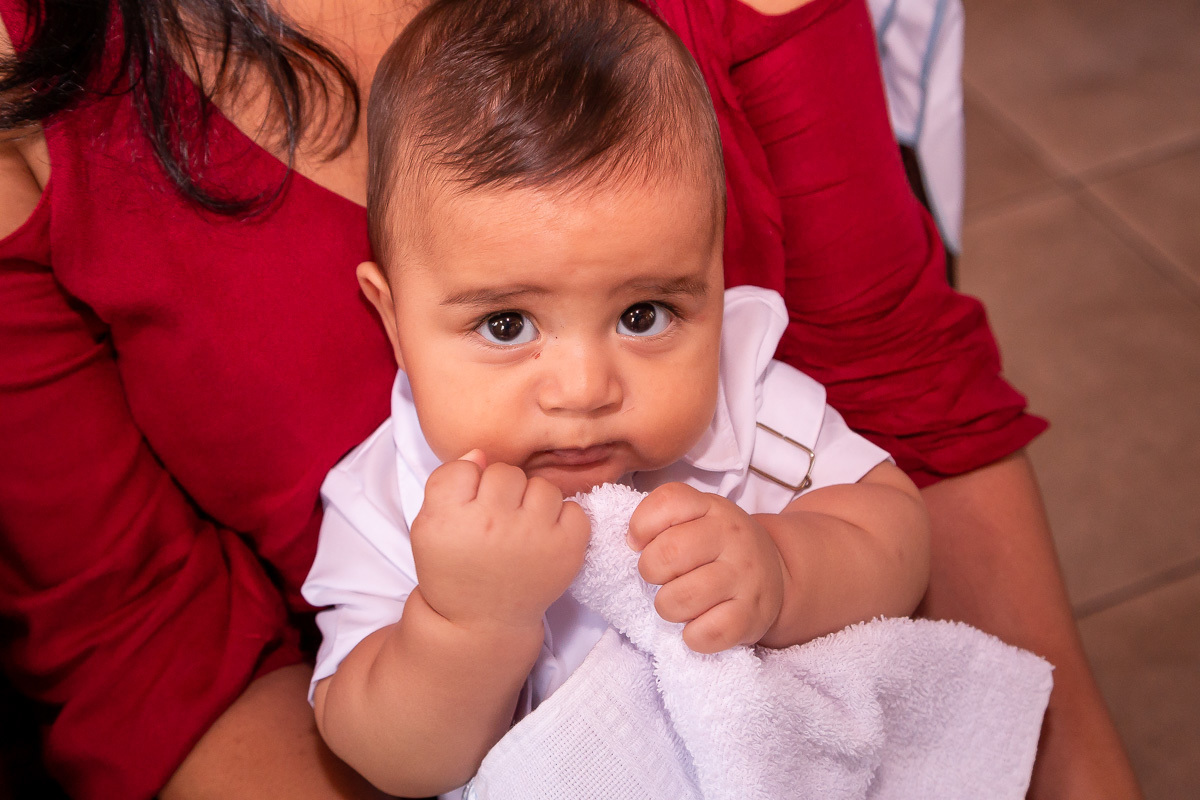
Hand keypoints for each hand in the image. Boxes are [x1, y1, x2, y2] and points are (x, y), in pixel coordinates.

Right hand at [410, 450, 590, 632]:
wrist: (481, 622)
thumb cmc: (454, 569)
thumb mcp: (428, 527)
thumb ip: (446, 482)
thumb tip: (480, 454)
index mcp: (450, 518)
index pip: (467, 466)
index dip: (468, 483)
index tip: (469, 507)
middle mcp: (492, 524)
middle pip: (505, 472)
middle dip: (501, 491)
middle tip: (496, 520)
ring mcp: (533, 536)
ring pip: (541, 486)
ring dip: (532, 502)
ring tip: (521, 528)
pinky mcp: (566, 549)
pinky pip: (574, 507)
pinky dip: (562, 519)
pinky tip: (544, 537)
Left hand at [628, 482, 784, 652]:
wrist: (777, 573)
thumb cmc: (720, 546)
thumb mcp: (698, 516)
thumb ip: (662, 518)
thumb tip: (631, 542)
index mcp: (712, 507)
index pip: (668, 502)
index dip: (641, 525)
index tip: (642, 543)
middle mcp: (732, 536)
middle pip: (668, 554)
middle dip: (650, 572)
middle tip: (661, 578)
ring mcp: (745, 576)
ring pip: (679, 598)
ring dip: (667, 607)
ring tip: (679, 603)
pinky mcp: (751, 616)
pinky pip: (704, 634)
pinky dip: (692, 636)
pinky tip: (698, 625)